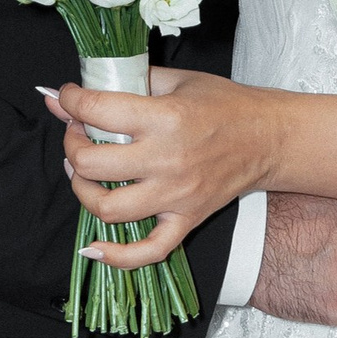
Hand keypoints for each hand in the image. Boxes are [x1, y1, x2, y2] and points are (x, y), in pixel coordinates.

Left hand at [51, 67, 267, 265]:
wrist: (269, 138)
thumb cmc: (224, 104)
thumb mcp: (177, 80)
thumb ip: (126, 80)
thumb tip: (69, 91)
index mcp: (166, 117)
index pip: (99, 111)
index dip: (71, 101)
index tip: (67, 97)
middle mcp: (168, 159)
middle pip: (93, 163)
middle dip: (70, 144)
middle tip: (75, 133)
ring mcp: (177, 196)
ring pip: (109, 209)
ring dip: (82, 190)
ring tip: (81, 172)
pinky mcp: (186, 221)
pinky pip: (148, 251)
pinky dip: (116, 257)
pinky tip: (94, 247)